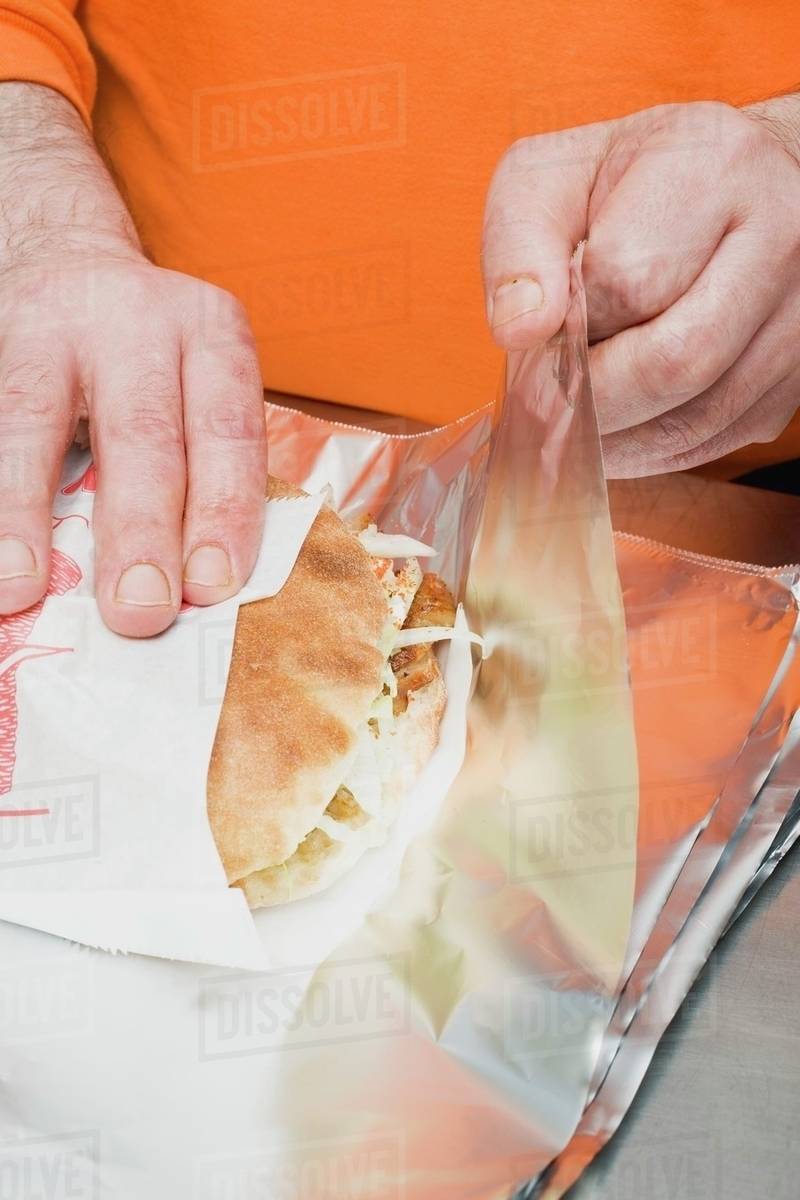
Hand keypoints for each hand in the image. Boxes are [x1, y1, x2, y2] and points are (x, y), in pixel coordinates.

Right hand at [0, 84, 266, 635]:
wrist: (67, 259)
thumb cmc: (150, 360)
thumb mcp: (196, 383)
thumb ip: (201, 466)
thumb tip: (191, 588)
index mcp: (210, 333)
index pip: (227, 430)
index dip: (223, 511)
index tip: (211, 585)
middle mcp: (135, 318)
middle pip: (142, 433)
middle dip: (140, 531)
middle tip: (138, 611)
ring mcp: (48, 324)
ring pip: (32, 418)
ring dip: (23, 510)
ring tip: (19, 587)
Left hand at [482, 97, 799, 474]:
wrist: (722, 185)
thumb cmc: (626, 181)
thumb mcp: (551, 177)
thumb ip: (519, 243)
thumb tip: (522, 330)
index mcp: (716, 169)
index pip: (627, 280)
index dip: (567, 321)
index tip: (539, 332)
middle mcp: (780, 238)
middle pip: (674, 361)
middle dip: (591, 396)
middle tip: (542, 399)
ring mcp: (798, 315)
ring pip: (696, 417)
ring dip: (614, 435)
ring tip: (571, 414)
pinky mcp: (794, 378)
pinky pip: (712, 441)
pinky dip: (647, 451)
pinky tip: (613, 426)